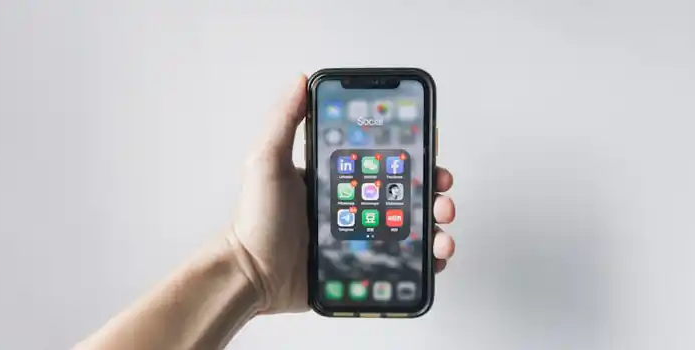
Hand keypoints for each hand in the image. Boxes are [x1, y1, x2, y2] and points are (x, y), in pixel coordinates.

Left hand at [228, 75, 456, 313]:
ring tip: (441, 232)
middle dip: (434, 188)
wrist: (253, 275)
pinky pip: (406, 260)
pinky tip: (435, 257)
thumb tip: (300, 81)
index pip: (385, 157)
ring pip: (414, 225)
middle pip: (409, 190)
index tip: (431, 146)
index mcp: (340, 176)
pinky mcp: (365, 264)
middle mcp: (356, 203)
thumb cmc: (257, 220)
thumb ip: (283, 121)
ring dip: (438, 225)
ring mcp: (363, 235)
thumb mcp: (266, 161)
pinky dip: (428, 258)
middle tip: (441, 193)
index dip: (413, 150)